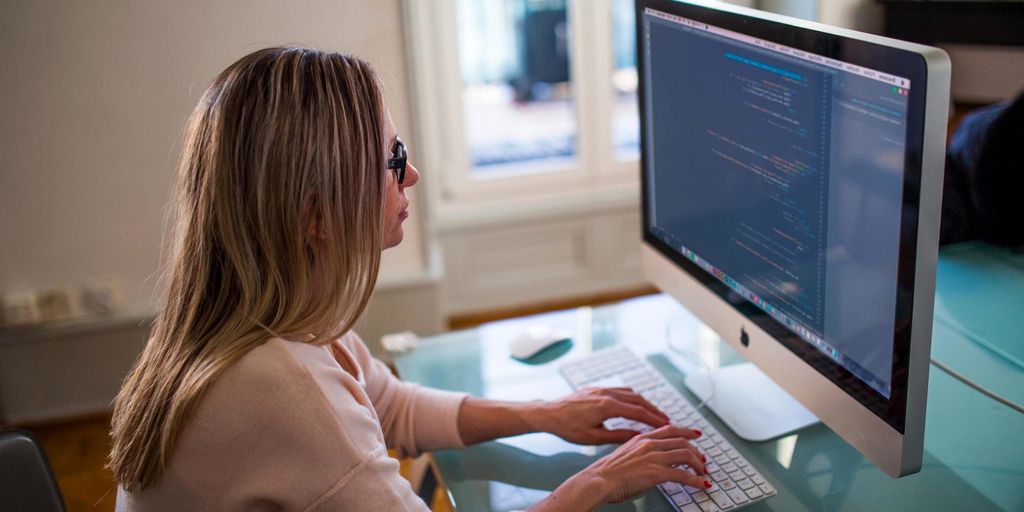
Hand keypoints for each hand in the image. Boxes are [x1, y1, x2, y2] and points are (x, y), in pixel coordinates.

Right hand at [530, 425, 707, 510]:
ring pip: (686, 455)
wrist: (598, 480)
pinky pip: (684, 475)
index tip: (696, 433)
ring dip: (699, 465)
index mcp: (642, 438)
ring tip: (703, 474)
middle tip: (703, 460)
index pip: (670, 429)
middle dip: (697, 451)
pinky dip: (696, 481)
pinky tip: (701, 485)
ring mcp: (654, 457)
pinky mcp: (657, 472)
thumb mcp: (625, 455)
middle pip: (683, 441)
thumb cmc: (607, 473)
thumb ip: (640, 454)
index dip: (686, 431)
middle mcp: (650, 444)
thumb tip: (650, 462)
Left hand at [531, 387, 670, 444]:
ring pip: (630, 393)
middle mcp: (606, 393)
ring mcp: (601, 388)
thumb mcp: (595, 437)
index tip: (667, 426)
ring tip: (655, 414)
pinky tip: (635, 404)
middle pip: (638, 399)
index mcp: (606, 406)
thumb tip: (639, 437)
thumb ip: (619, 436)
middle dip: (654, 410)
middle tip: (667, 421)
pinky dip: (632, 397)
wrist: (548, 414)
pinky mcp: (596, 388)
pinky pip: (620, 390)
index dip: (654, 419)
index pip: (638, 411)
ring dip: (644, 402)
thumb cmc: (567, 428)